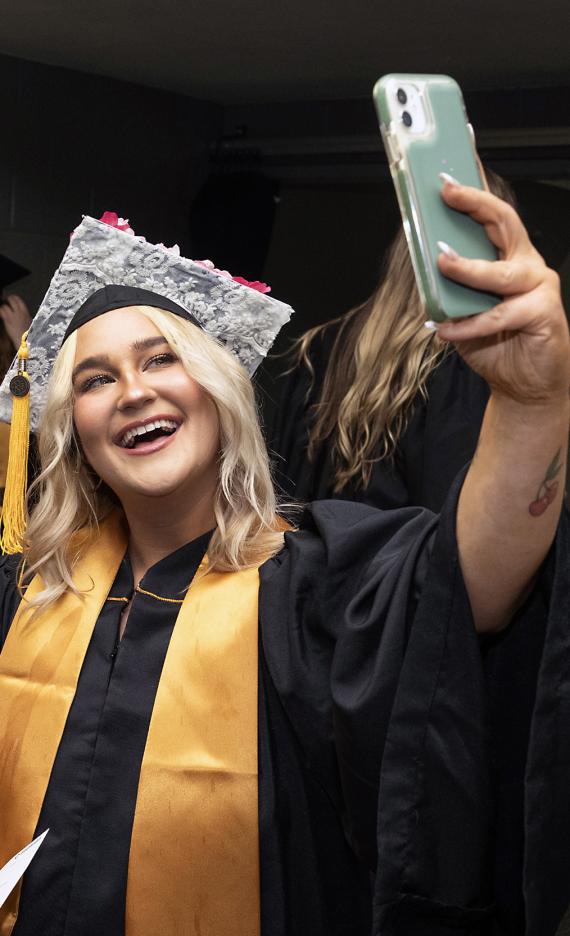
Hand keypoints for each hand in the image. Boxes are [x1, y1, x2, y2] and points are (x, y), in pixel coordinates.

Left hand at [0, 294, 31, 350]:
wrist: (27, 343)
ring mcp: (13, 315)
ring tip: (2, 310)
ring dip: (3, 307)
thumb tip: (23, 315)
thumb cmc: (30, 337)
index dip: (13, 298)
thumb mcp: (31, 325)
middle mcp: (20, 312)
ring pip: (5, 305)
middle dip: (7, 299)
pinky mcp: (7, 320)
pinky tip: (1, 314)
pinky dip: (1, 311)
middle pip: (12, 299)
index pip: (19, 299)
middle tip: (4, 301)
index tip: (11, 298)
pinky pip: (2, 311)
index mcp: (26, 313)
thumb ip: (26, 317)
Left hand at [435, 181, 569, 406]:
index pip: (493, 216)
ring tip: (442, 263)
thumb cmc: (496, 345)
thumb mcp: (465, 312)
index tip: (447, 175)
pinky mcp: (543, 314)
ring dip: (468, 267)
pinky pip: (499, 315)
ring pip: (500, 272)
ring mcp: (538, 287)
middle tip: (446, 192)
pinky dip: (470, 324)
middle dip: (474, 203)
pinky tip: (446, 330)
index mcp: (509, 257)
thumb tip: (422, 268)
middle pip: (504, 223)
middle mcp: (526, 265)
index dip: (474, 191)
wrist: (524, 386)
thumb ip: (449, 289)